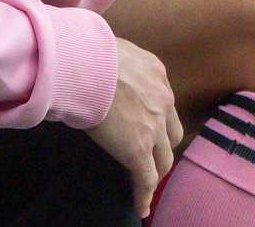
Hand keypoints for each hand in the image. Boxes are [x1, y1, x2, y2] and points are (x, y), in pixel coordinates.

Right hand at [85, 37, 182, 218]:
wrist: (83, 65)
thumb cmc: (85, 51)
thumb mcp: (109, 49)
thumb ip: (113, 62)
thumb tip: (96, 66)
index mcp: (155, 73)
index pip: (162, 102)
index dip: (156, 117)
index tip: (148, 125)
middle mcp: (162, 99)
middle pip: (171, 132)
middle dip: (162, 144)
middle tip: (150, 153)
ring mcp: (153, 127)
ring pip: (163, 157)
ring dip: (156, 168)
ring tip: (146, 179)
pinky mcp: (138, 150)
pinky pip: (146, 178)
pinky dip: (144, 193)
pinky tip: (140, 205)